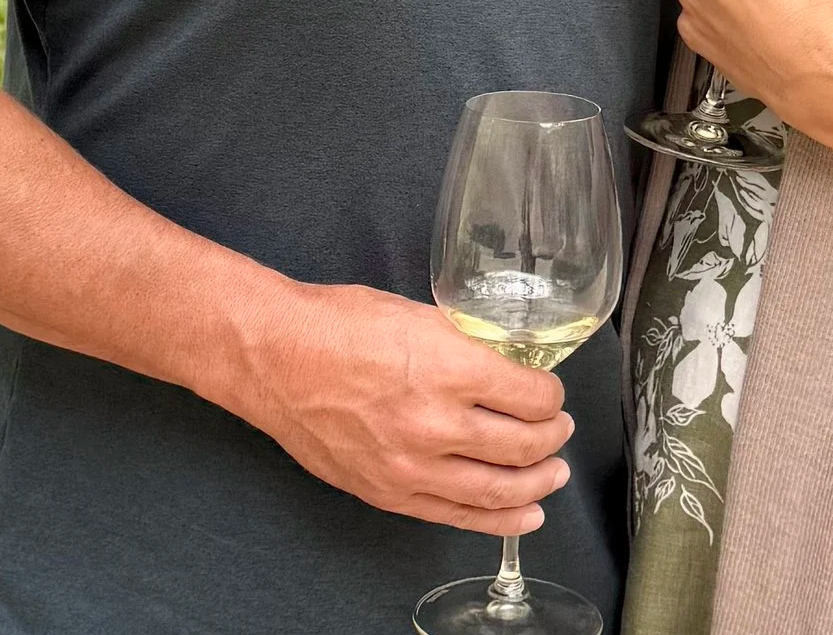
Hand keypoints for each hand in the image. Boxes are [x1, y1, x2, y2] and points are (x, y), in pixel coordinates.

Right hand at [226, 282, 574, 534]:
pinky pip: (456, 515)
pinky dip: (497, 519)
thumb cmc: (334, 325)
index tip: (550, 392)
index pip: (530, 396)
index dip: (550, 395)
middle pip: (523, 446)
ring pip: (497, 489)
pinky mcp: (389, 493)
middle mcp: (435, 423)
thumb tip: (501, 360)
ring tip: (553, 473)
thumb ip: (462, 343)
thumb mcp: (414, 313)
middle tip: (559, 428)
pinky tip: (523, 514)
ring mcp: (411, 466)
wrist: (273, 358)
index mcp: (447, 367)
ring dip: (536, 483)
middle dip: (552, 438)